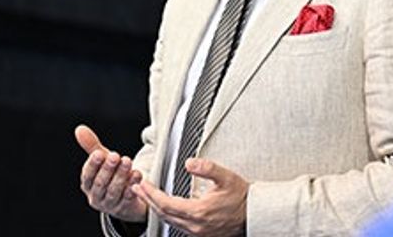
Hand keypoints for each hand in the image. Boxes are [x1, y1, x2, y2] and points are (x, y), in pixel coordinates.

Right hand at [75, 124, 147, 221]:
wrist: (127, 197)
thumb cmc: (111, 175)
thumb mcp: (103, 160)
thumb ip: (92, 146)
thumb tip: (79, 129)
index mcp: (88, 185)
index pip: (87, 175)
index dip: (93, 165)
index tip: (99, 153)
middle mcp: (96, 196)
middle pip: (100, 183)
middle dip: (108, 169)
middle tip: (116, 155)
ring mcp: (110, 204)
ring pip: (114, 190)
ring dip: (121, 176)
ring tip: (128, 162)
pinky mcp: (124, 208)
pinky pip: (128, 198)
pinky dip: (132, 186)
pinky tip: (137, 174)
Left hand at [133, 158, 248, 236]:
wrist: (255, 214)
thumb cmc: (242, 196)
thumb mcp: (226, 177)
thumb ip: (207, 168)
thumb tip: (190, 163)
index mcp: (198, 212)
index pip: (166, 203)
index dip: (151, 194)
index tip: (143, 184)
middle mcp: (195, 225)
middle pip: (163, 214)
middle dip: (148, 201)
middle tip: (137, 188)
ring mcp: (197, 232)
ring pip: (168, 222)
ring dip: (156, 209)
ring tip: (147, 197)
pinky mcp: (200, 234)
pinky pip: (177, 226)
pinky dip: (167, 216)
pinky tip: (165, 208)